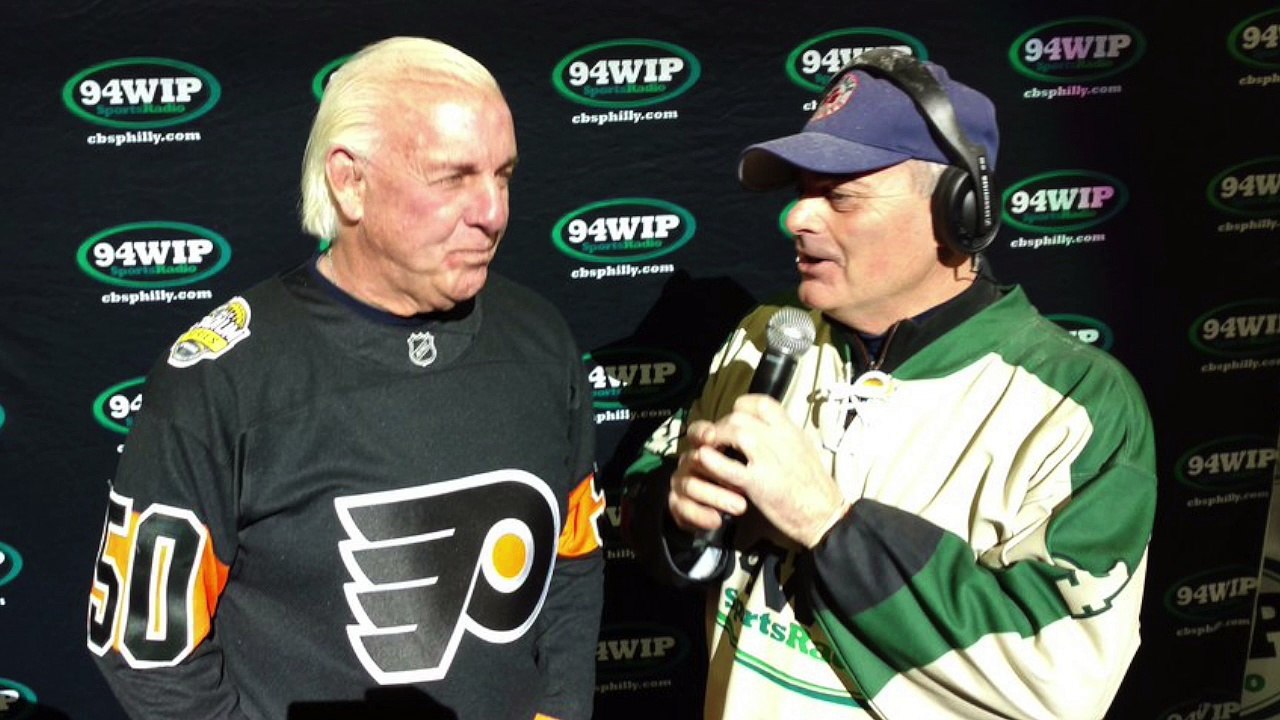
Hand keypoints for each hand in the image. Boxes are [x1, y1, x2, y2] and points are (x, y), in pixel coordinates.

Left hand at [669, 395, 847, 548]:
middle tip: (718, 438)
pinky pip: (729, 467)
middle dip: (723, 424)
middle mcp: (779, 439)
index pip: (760, 403)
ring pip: (734, 432)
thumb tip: (766, 425)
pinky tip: (704, 460)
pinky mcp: (758, 483)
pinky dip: (713, 461)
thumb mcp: (804, 448)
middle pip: (740, 416)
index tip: (735, 417)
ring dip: (716, 438)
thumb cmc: (815, 486)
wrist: (824, 514)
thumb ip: (784, 434)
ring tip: (711, 448)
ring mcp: (768, 459)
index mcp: (791, 430)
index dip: (742, 407)